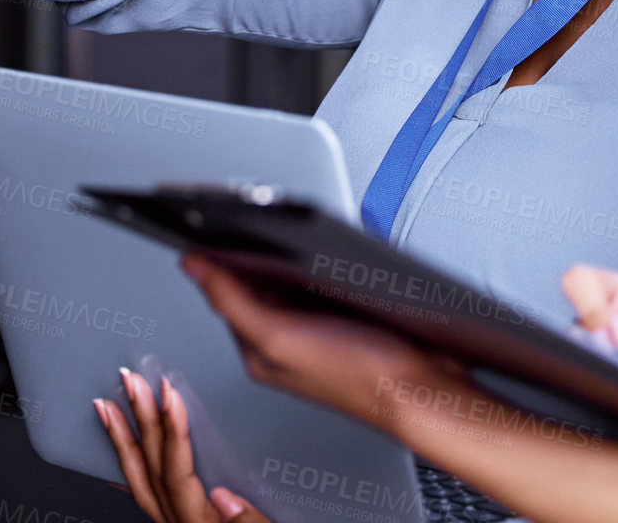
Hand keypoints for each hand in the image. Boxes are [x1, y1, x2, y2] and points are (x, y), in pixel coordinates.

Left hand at [96, 369, 270, 521]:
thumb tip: (226, 498)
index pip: (178, 473)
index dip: (172, 431)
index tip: (168, 395)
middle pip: (149, 470)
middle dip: (137, 422)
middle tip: (129, 382)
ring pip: (138, 481)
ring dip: (122, 439)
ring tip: (106, 404)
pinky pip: (142, 495)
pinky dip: (127, 469)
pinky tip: (119, 451)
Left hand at [179, 254, 449, 423]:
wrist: (423, 388)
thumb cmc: (358, 375)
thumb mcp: (280, 336)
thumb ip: (233, 301)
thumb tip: (194, 267)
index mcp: (258, 352)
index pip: (224, 294)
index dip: (222, 260)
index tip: (225, 228)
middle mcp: (283, 344)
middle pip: (257, 286)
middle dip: (260, 258)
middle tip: (272, 233)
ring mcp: (315, 334)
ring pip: (291, 284)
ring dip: (294, 261)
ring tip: (306, 246)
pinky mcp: (346, 323)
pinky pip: (322, 286)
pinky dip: (323, 269)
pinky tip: (335, 261)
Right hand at [560, 265, 617, 416]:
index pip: (582, 282)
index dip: (589, 305)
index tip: (611, 333)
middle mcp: (605, 330)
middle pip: (568, 327)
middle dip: (591, 349)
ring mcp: (596, 363)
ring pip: (572, 364)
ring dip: (601, 378)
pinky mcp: (595, 393)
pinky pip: (582, 394)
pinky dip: (601, 400)